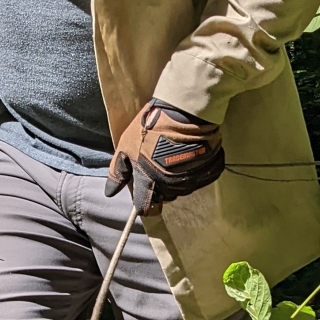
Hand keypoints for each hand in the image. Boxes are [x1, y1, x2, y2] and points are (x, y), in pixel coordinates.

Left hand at [105, 100, 223, 216]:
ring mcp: (193, 180)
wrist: (186, 111)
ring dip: (178, 178)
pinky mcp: (209, 171)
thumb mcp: (126, 146)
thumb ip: (117, 172)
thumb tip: (109, 193)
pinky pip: (201, 178)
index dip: (144, 200)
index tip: (144, 190)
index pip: (146, 207)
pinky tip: (191, 155)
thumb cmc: (151, 128)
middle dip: (161, 186)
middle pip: (166, 197)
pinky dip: (196, 170)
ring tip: (175, 156)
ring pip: (183, 188)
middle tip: (159, 163)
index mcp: (151, 183)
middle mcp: (172, 187)